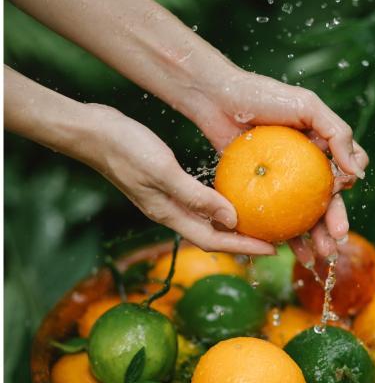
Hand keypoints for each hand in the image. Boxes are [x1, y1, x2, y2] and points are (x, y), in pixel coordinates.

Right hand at [90, 105, 274, 254]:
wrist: (92, 133)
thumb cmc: (125, 149)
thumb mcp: (164, 171)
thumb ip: (196, 197)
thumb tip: (231, 219)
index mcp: (169, 214)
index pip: (214, 241)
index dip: (244, 247)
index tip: (273, 249)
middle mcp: (169, 212)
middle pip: (213, 236)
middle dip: (243, 242)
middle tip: (274, 238)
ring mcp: (165, 200)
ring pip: (206, 221)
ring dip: (232, 224)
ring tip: (258, 221)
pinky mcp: (163, 185)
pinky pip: (198, 203)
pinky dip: (217, 204)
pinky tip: (231, 194)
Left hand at [184, 67, 368, 260]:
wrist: (218, 100)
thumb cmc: (263, 96)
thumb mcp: (307, 107)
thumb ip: (337, 133)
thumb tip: (358, 171)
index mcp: (321, 145)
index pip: (347, 170)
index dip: (347, 185)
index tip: (339, 188)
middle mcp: (304, 164)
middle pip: (327, 200)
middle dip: (334, 224)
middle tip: (336, 241)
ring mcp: (281, 179)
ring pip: (302, 213)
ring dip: (312, 237)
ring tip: (316, 257)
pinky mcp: (259, 189)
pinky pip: (273, 215)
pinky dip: (281, 233)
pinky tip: (284, 250)